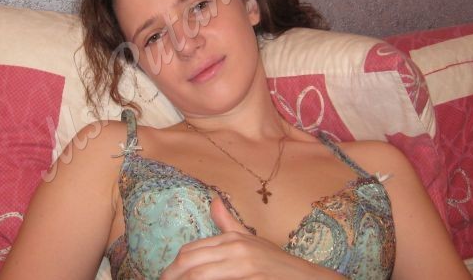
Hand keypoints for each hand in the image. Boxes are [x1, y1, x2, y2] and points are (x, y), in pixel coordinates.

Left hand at [159, 196, 341, 279]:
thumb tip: (212, 200)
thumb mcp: (251, 241)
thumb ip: (228, 223)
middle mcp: (236, 250)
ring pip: (200, 276)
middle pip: (190, 264)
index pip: (190, 251)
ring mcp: (244, 267)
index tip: (166, 277)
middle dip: (172, 276)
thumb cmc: (276, 264)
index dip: (174, 267)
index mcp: (233, 239)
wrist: (307, 279)